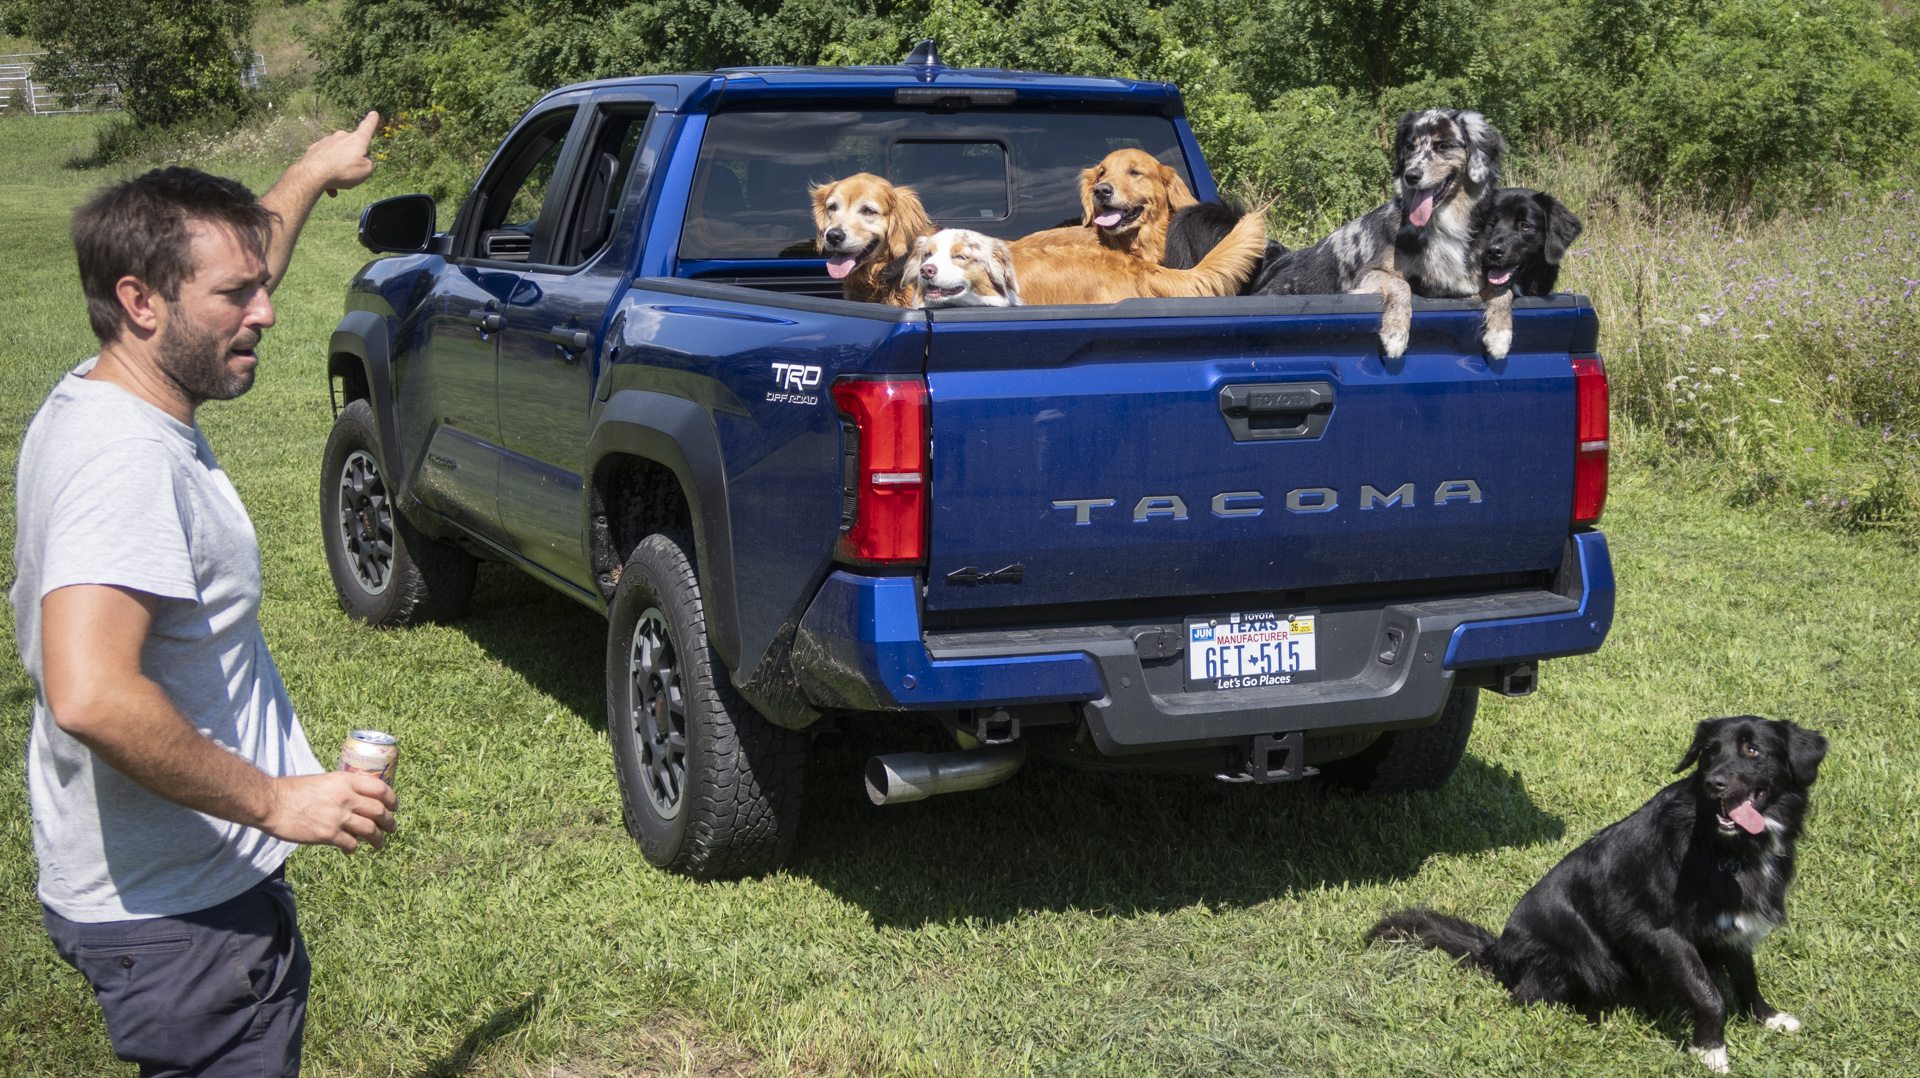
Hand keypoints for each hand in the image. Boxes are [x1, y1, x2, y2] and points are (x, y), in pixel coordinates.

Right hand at [261, 771, 396, 852]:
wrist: (271, 803)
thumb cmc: (293, 791)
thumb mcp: (324, 780)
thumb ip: (341, 788)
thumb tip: (355, 799)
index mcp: (346, 781)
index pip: (380, 788)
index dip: (392, 799)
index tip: (394, 807)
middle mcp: (346, 797)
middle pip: (379, 811)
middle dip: (389, 822)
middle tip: (392, 828)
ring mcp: (339, 817)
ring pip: (370, 830)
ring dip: (378, 839)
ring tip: (380, 844)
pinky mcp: (328, 834)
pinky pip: (351, 844)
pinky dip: (354, 849)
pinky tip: (351, 851)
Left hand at [297, 111, 379, 197]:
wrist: (314, 174)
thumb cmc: (343, 171)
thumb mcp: (366, 171)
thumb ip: (368, 163)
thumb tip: (362, 159)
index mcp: (357, 139)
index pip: (367, 127)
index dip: (372, 121)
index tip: (373, 114)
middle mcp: (342, 136)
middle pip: (351, 146)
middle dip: (352, 158)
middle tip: (351, 174)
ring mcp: (327, 141)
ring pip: (337, 156)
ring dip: (339, 168)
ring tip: (337, 183)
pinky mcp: (315, 149)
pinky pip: (325, 161)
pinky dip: (328, 172)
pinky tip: (328, 186)